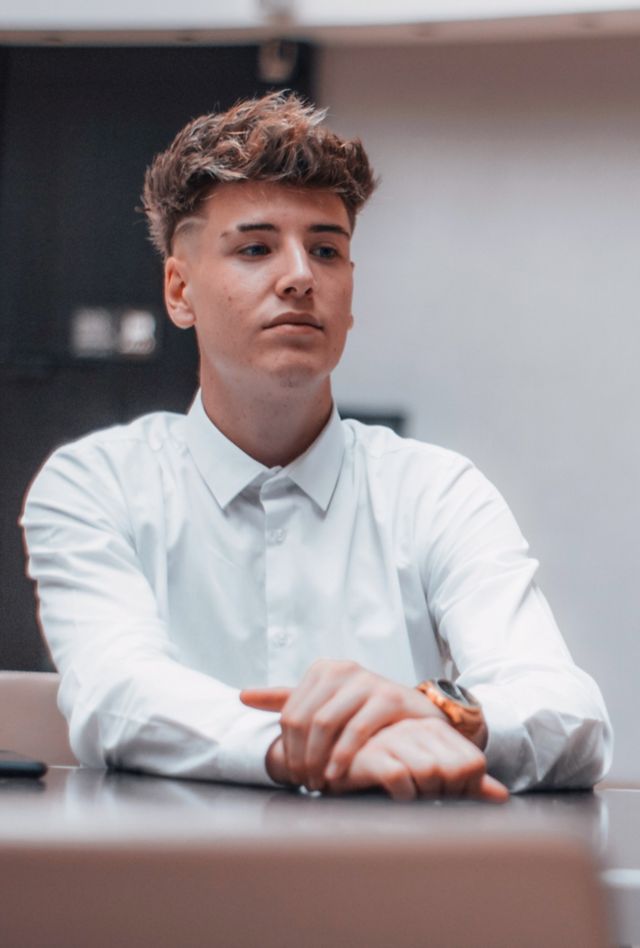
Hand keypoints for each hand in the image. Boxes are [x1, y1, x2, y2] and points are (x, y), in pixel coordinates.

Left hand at [240, 659, 451, 790]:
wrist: (418, 717)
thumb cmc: (366, 713)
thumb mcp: (326, 704)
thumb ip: (286, 700)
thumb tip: (242, 696)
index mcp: (323, 670)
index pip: (289, 713)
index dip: (287, 748)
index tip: (292, 774)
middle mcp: (343, 669)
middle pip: (304, 719)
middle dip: (300, 757)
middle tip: (305, 783)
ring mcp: (367, 680)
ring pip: (325, 724)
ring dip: (318, 760)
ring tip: (320, 784)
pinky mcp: (389, 697)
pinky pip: (356, 730)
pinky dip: (342, 756)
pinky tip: (337, 775)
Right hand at [325, 718, 507, 801]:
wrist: (341, 756)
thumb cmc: (387, 763)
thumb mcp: (429, 769)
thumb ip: (466, 782)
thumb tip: (502, 796)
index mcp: (435, 727)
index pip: (473, 764)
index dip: (464, 790)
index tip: (445, 799)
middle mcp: (418, 726)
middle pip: (453, 772)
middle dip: (443, 797)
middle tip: (424, 802)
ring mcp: (395, 735)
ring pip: (429, 772)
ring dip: (422, 796)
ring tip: (409, 798)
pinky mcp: (371, 749)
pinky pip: (398, 777)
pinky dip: (399, 795)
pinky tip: (390, 797)